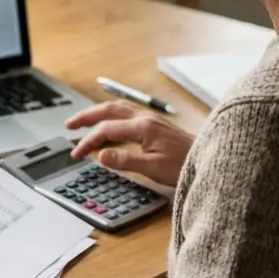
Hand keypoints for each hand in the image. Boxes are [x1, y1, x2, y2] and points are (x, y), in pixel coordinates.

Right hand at [66, 101, 193, 186]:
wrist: (209, 160)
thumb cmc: (184, 165)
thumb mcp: (153, 168)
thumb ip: (125, 161)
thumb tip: (100, 156)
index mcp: (142, 127)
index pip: (106, 130)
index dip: (88, 141)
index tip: (77, 154)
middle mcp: (145, 118)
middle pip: (108, 110)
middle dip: (86, 116)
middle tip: (69, 125)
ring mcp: (151, 119)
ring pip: (118, 108)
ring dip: (98, 113)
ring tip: (83, 120)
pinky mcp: (155, 123)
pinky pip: (127, 113)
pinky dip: (111, 115)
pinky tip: (109, 122)